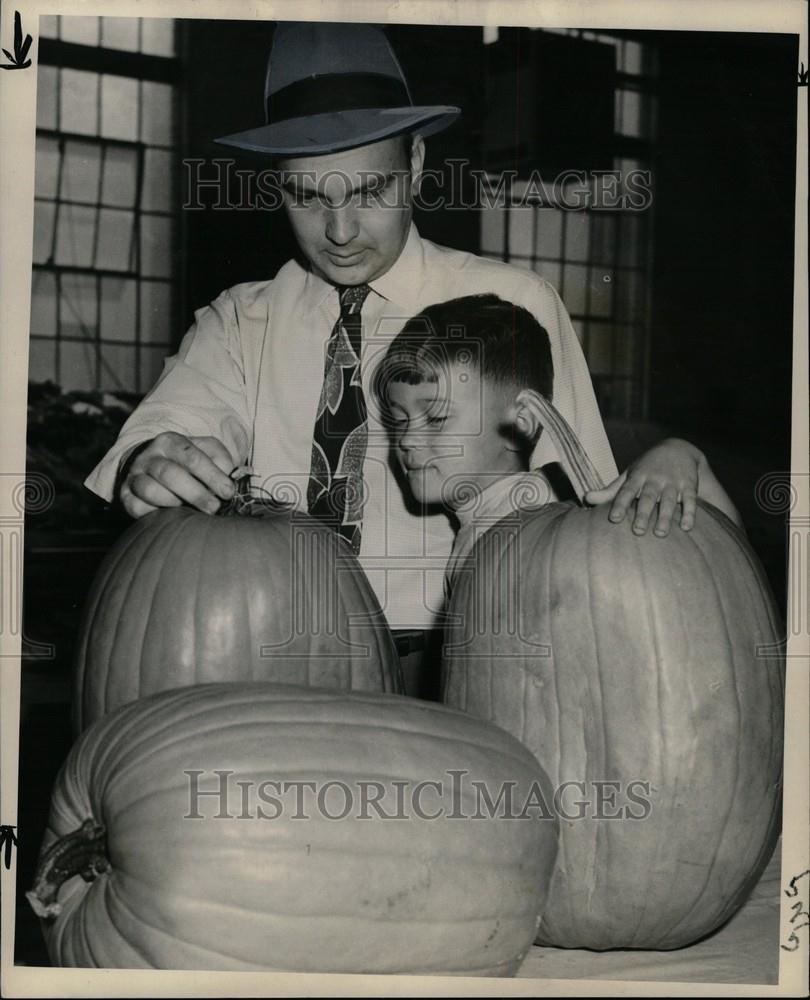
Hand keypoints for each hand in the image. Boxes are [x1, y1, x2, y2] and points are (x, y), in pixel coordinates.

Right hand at [119, 432, 236, 517]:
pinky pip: (137, 507)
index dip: (212, 476)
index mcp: (170, 442)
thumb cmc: (188, 463)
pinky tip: (171, 515)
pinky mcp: (125, 496)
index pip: (192, 457)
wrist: (152, 468)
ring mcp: (134, 476)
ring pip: (150, 490)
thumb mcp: (207, 452)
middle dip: (196, 494)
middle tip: (214, 508)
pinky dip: (155, 513)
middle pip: (170, 474)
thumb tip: (230, 476)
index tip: (228, 492)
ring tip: (190, 510)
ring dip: (174, 503)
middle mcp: (148, 456)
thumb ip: (221, 459)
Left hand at [584, 438, 703, 536]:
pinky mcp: (690, 485)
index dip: (620, 504)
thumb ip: (609, 491)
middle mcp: (655, 479)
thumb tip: (585, 498)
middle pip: (648, 497)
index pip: (626, 491)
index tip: (613, 519)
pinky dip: (690, 513)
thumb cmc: (646, 468)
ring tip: (661, 533)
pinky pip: (691, 500)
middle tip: (638, 531)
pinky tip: (687, 527)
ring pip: (670, 500)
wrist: (679, 448)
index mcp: (637, 476)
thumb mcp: (628, 476)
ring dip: (666, 517)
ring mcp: (673, 482)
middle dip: (643, 513)